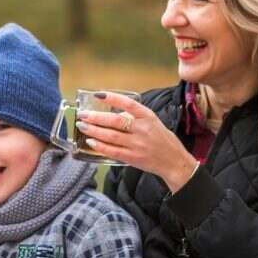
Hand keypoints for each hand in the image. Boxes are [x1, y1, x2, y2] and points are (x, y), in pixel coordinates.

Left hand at [76, 93, 199, 192]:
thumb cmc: (163, 141)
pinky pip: (112, 151)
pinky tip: (91, 141)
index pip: (129, 104)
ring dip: (94, 130)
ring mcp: (137, 145)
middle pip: (115, 121)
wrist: (175, 162)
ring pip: (111, 136)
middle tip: (83, 114)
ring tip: (82, 126)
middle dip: (96, 117)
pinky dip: (100, 146)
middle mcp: (143, 130)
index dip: (113, 98)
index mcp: (148, 117)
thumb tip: (113, 114)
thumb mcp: (153, 123)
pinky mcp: (133, 158)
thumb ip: (135, 118)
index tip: (98, 94)